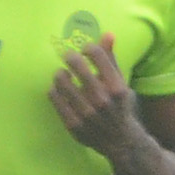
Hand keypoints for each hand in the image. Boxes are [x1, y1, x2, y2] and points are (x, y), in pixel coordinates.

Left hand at [49, 38, 137, 156]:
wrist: (120, 141)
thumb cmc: (119, 105)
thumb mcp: (120, 82)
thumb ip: (111, 59)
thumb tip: (108, 33)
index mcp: (117, 87)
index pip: (96, 55)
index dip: (88, 47)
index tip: (86, 50)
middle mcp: (102, 101)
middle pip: (77, 65)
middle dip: (70, 57)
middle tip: (68, 57)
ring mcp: (87, 114)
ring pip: (62, 81)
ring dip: (60, 74)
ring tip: (62, 74)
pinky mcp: (74, 125)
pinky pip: (55, 99)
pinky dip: (54, 90)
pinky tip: (58, 89)